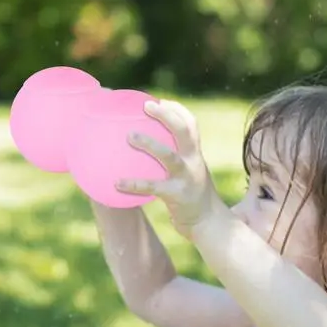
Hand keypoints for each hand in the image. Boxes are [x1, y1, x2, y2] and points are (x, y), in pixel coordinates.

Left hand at [116, 99, 224, 237]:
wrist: (210, 225)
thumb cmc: (193, 197)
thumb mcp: (190, 173)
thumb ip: (176, 160)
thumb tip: (147, 148)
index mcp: (195, 154)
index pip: (191, 125)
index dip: (178, 110)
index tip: (161, 100)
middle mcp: (193, 162)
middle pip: (184, 131)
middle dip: (167, 115)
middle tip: (146, 105)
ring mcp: (187, 178)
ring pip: (168, 156)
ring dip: (149, 144)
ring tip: (129, 135)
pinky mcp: (177, 196)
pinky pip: (152, 187)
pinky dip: (134, 184)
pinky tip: (116, 182)